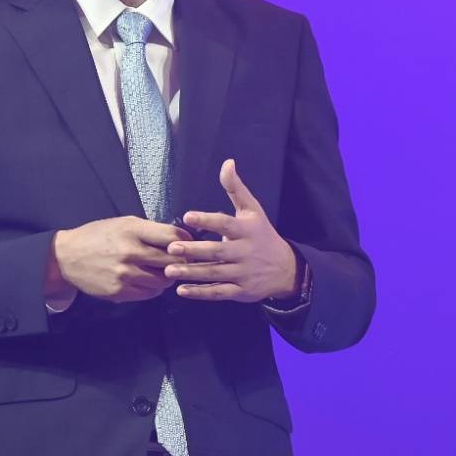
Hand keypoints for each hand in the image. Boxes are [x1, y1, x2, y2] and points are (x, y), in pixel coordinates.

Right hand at [50, 216, 189, 303]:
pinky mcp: (119, 291)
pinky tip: (149, 280)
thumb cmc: (98, 236)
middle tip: (183, 261)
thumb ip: (149, 230)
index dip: (186, 240)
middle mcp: (130, 252)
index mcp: (132, 230)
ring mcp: (125, 274)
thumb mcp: (123, 223)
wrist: (68, 257)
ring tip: (164, 271)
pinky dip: (154, 288)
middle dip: (182, 261)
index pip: (173, 236)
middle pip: (172, 260)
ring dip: (168, 277)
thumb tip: (179, 238)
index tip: (189, 243)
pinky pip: (149, 293)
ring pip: (163, 280)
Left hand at [166, 159, 299, 301]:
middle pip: (217, 252)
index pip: (225, 224)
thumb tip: (227, 162)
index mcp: (246, 230)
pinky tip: (182, 291)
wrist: (285, 269)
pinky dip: (200, 293)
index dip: (207, 220)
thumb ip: (236, 188)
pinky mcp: (240, 291)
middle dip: (194, 250)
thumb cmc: (263, 235)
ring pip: (215, 274)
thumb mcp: (253, 210)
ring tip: (169, 271)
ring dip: (192, 273)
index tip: (188, 217)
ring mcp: (243, 273)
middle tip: (171, 248)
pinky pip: (219, 293)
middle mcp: (245, 252)